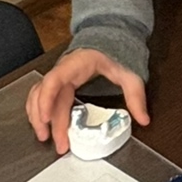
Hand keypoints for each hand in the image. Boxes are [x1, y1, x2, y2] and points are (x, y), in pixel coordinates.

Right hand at [26, 48, 149, 152]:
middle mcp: (63, 70)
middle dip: (48, 121)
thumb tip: (144, 119)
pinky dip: (40, 110)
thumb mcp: (130, 74)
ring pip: (38, 96)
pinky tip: (44, 125)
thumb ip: (136, 96)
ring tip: (44, 137)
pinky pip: (43, 95)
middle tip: (58, 144)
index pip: (53, 81)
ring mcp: (59, 76)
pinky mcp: (60, 82)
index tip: (45, 119)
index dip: (46, 100)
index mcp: (75, 65)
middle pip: (47, 96)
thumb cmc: (116, 53)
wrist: (111, 37)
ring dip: (38, 117)